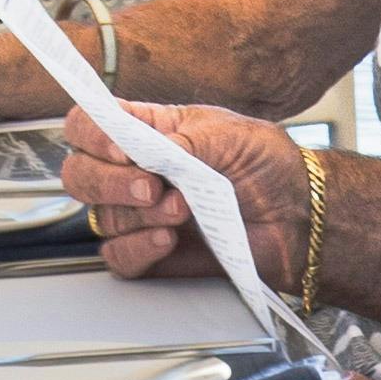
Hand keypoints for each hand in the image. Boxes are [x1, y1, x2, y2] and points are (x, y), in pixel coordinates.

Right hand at [55, 100, 305, 290]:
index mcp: (148, 131)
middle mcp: (135, 171)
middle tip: (151, 187)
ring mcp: (141, 214)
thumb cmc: (269, 167)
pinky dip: (137, 248)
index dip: (91, 134)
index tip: (121, 148)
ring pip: (100, 217)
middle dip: (109, 182)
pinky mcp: (151, 254)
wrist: (300, 218)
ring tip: (183, 211)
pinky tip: (168, 239)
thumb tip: (144, 147)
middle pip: (80, 174)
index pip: (89, 123)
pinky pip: (118, 256)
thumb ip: (180, 139)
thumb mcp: (229, 135)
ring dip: (138, 215)